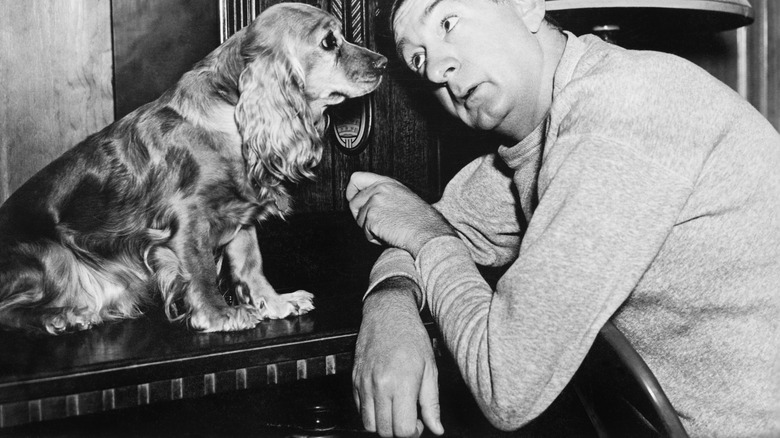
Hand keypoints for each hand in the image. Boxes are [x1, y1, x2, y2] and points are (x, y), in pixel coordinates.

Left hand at [346, 172, 454, 256]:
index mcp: (386, 182)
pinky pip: (365, 233)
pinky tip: (390, 234)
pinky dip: (375, 238)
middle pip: (353, 203)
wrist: (426, 231)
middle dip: (361, 216)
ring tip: (389, 228)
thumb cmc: (419, 219)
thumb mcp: (401, 196)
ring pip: (359, 220)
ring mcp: (374, 203)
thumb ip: (382, 194)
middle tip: (377, 222)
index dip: (351, 191)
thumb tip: (363, 201)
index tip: (353, 199)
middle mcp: (378, 190)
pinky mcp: (372, 218)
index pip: (356, 178)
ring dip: (370, 229)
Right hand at [353, 278, 443, 436]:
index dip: (412, 432)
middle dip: (398, 430)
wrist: (387, 314)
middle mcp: (379, 386)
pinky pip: (359, 409)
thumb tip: (436, 428)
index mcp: (401, 383)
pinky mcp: (354, 380)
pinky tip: (384, 399)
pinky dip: (371, 412)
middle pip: (384, 431)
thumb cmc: (410, 336)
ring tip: (396, 409)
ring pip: (368, 424)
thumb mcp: (430, 369)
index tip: (418, 423)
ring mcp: (364, 383)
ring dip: (383, 423)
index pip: (402, 429)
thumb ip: (432, 403)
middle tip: (409, 417)